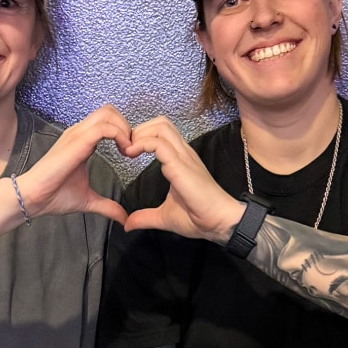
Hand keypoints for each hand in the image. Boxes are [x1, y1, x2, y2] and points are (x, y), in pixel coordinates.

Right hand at [18, 105, 130, 225]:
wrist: (32, 197)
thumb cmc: (53, 195)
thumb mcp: (88, 200)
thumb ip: (108, 206)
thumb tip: (123, 218)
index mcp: (82, 141)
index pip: (107, 121)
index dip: (124, 133)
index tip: (131, 154)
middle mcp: (79, 133)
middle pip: (109, 111)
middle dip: (126, 126)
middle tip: (131, 149)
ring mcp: (77, 135)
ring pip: (108, 114)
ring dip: (125, 129)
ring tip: (128, 151)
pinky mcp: (77, 142)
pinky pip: (104, 128)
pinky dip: (119, 136)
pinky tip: (124, 153)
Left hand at [124, 117, 243, 241]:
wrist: (220, 223)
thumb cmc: (199, 217)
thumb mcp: (164, 217)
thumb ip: (145, 217)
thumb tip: (129, 224)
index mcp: (180, 160)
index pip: (161, 133)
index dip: (141, 137)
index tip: (128, 153)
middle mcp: (183, 153)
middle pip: (161, 123)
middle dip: (139, 130)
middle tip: (127, 149)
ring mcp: (183, 157)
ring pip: (161, 127)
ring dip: (140, 135)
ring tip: (129, 151)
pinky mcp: (181, 165)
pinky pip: (159, 144)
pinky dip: (142, 144)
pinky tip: (132, 155)